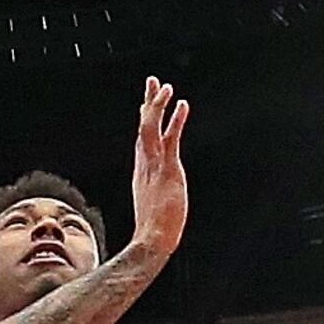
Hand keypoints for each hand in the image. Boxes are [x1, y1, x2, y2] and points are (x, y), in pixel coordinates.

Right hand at [126, 77, 191, 259]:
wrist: (151, 241)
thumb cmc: (154, 234)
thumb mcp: (154, 214)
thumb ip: (155, 205)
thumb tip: (156, 216)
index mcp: (142, 173)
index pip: (143, 140)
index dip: (147, 121)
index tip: (149, 104)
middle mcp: (144, 164)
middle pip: (144, 126)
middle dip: (148, 103)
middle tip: (152, 82)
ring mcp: (154, 165)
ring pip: (151, 127)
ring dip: (157, 104)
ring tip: (163, 85)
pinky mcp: (167, 169)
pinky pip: (170, 138)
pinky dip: (175, 119)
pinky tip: (181, 104)